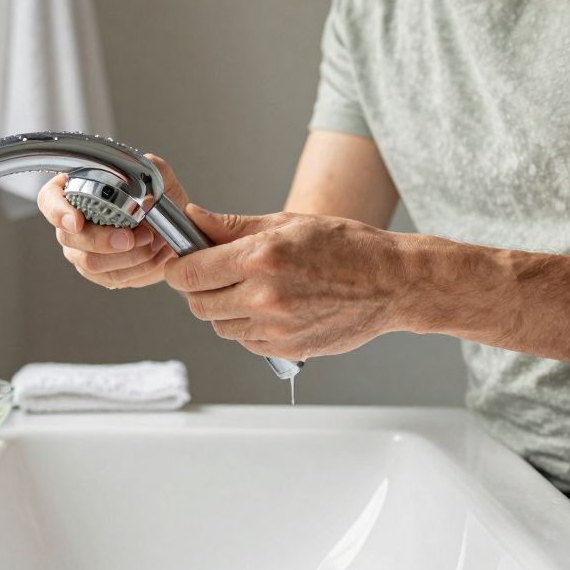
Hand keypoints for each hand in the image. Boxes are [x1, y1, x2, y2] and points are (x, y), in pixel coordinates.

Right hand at [37, 154, 186, 288]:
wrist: (172, 229)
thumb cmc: (158, 201)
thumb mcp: (160, 178)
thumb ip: (152, 169)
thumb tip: (143, 186)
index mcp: (77, 191)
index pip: (49, 200)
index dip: (58, 212)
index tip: (77, 222)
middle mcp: (72, 223)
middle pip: (69, 237)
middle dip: (104, 240)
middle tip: (134, 236)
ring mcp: (82, 250)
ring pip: (90, 262)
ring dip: (126, 256)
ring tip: (153, 243)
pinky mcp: (99, 272)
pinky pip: (111, 277)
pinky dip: (137, 268)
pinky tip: (155, 256)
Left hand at [163, 206, 407, 361]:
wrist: (391, 283)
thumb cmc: (346, 246)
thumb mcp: (287, 222)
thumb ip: (232, 227)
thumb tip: (193, 220)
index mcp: (260, 258)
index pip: (189, 274)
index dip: (178, 268)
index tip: (181, 263)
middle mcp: (264, 297)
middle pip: (198, 304)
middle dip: (199, 289)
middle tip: (217, 274)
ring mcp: (275, 328)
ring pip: (220, 326)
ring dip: (224, 309)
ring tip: (251, 288)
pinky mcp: (286, 350)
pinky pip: (245, 342)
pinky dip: (247, 327)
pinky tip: (270, 307)